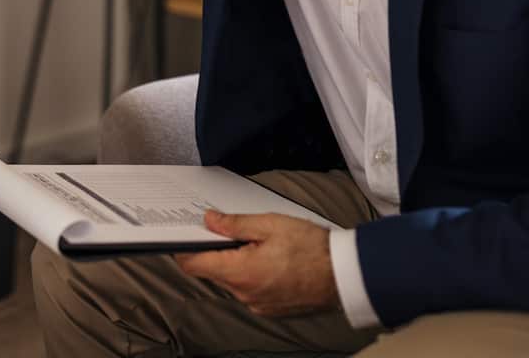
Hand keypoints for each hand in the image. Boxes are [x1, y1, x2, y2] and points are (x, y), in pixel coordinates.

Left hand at [174, 211, 338, 317]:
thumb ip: (234, 224)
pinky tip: (266, 259)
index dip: (183, 249)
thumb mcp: (270, 224)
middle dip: (214, 251)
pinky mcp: (270, 308)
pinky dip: (250, 275)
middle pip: (212, 272)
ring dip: (234, 263)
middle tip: (225, 229)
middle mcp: (244, 294)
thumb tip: (209, 220)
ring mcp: (257, 304)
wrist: (345, 275)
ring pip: (231, 281)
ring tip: (253, 242)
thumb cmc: (312, 248)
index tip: (183, 235)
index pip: (193, 265)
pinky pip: (249, 290)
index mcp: (239, 272)